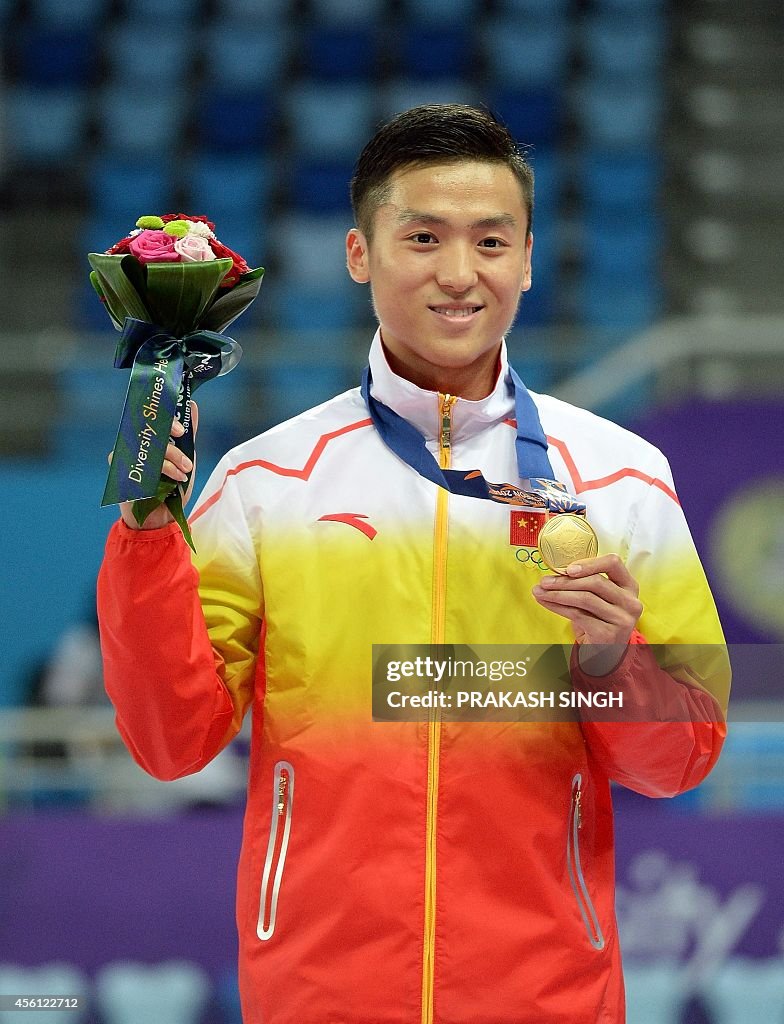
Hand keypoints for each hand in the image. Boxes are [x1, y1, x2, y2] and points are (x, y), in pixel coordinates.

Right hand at [108, 402, 198, 530]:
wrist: (163, 518)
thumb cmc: (172, 487)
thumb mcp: (186, 458)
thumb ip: (188, 434)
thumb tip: (192, 405)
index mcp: (149, 435)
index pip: (151, 416)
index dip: (164, 419)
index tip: (181, 431)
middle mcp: (134, 441)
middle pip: (147, 432)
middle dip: (171, 446)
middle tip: (186, 461)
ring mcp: (124, 454)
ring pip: (143, 448)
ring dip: (167, 462)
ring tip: (182, 475)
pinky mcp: (117, 469)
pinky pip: (132, 462)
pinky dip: (153, 473)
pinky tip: (164, 484)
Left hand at [532, 554, 642, 672]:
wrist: (605, 654)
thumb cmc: (598, 621)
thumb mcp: (598, 599)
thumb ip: (584, 584)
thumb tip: (554, 574)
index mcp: (629, 586)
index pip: (613, 564)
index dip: (589, 563)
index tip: (568, 569)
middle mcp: (630, 601)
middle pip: (595, 582)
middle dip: (565, 580)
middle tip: (544, 581)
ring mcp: (621, 618)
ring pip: (585, 598)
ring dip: (557, 593)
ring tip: (539, 591)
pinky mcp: (608, 633)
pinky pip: (577, 614)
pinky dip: (557, 607)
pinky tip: (545, 603)